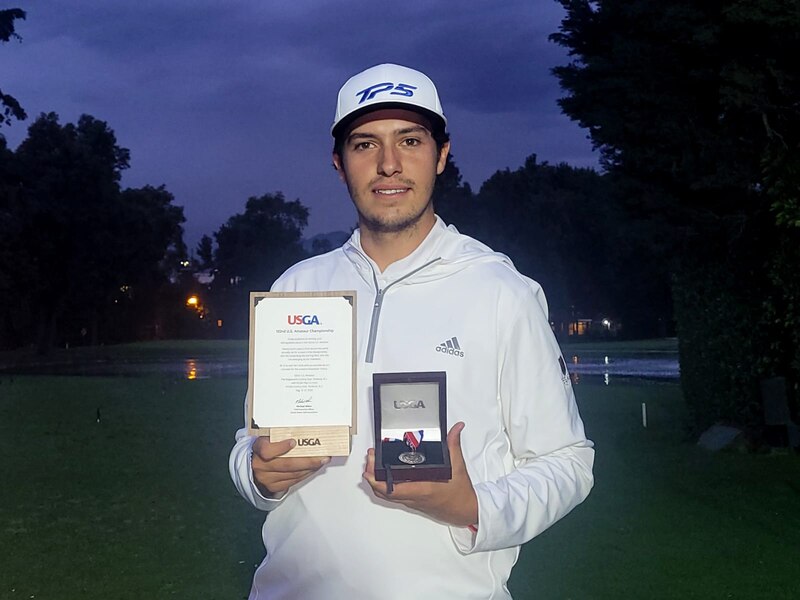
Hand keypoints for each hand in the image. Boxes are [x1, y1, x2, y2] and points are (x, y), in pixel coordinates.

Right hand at [252, 437, 329, 496]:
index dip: (281, 447)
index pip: (266, 450)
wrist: (255, 464)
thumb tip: (304, 428)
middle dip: (308, 461)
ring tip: (321, 461)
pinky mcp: (273, 487)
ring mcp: (266, 478)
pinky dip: (305, 474)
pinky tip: (312, 468)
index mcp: (258, 448)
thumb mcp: (268, 437)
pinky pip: (293, 481)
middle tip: (322, 456)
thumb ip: (281, 434)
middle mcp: (260, 465)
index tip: (294, 442)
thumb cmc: (266, 446)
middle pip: (286, 464)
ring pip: (292, 474)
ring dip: (310, 468)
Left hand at [363, 422, 477, 526]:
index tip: (369, 470)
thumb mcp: (458, 465)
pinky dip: (384, 486)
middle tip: (369, 460)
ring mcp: (412, 501)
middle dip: (372, 476)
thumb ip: (453, 444)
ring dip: (376, 481)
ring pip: (387, 495)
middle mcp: (414, 497)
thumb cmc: (460, 493)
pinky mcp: (412, 502)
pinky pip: (393, 496)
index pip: (393, 489)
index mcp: (422, 489)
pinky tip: (384, 475)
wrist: (465, 510)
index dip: (377, 481)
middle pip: (384, 491)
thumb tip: (456, 428)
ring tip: (372, 464)